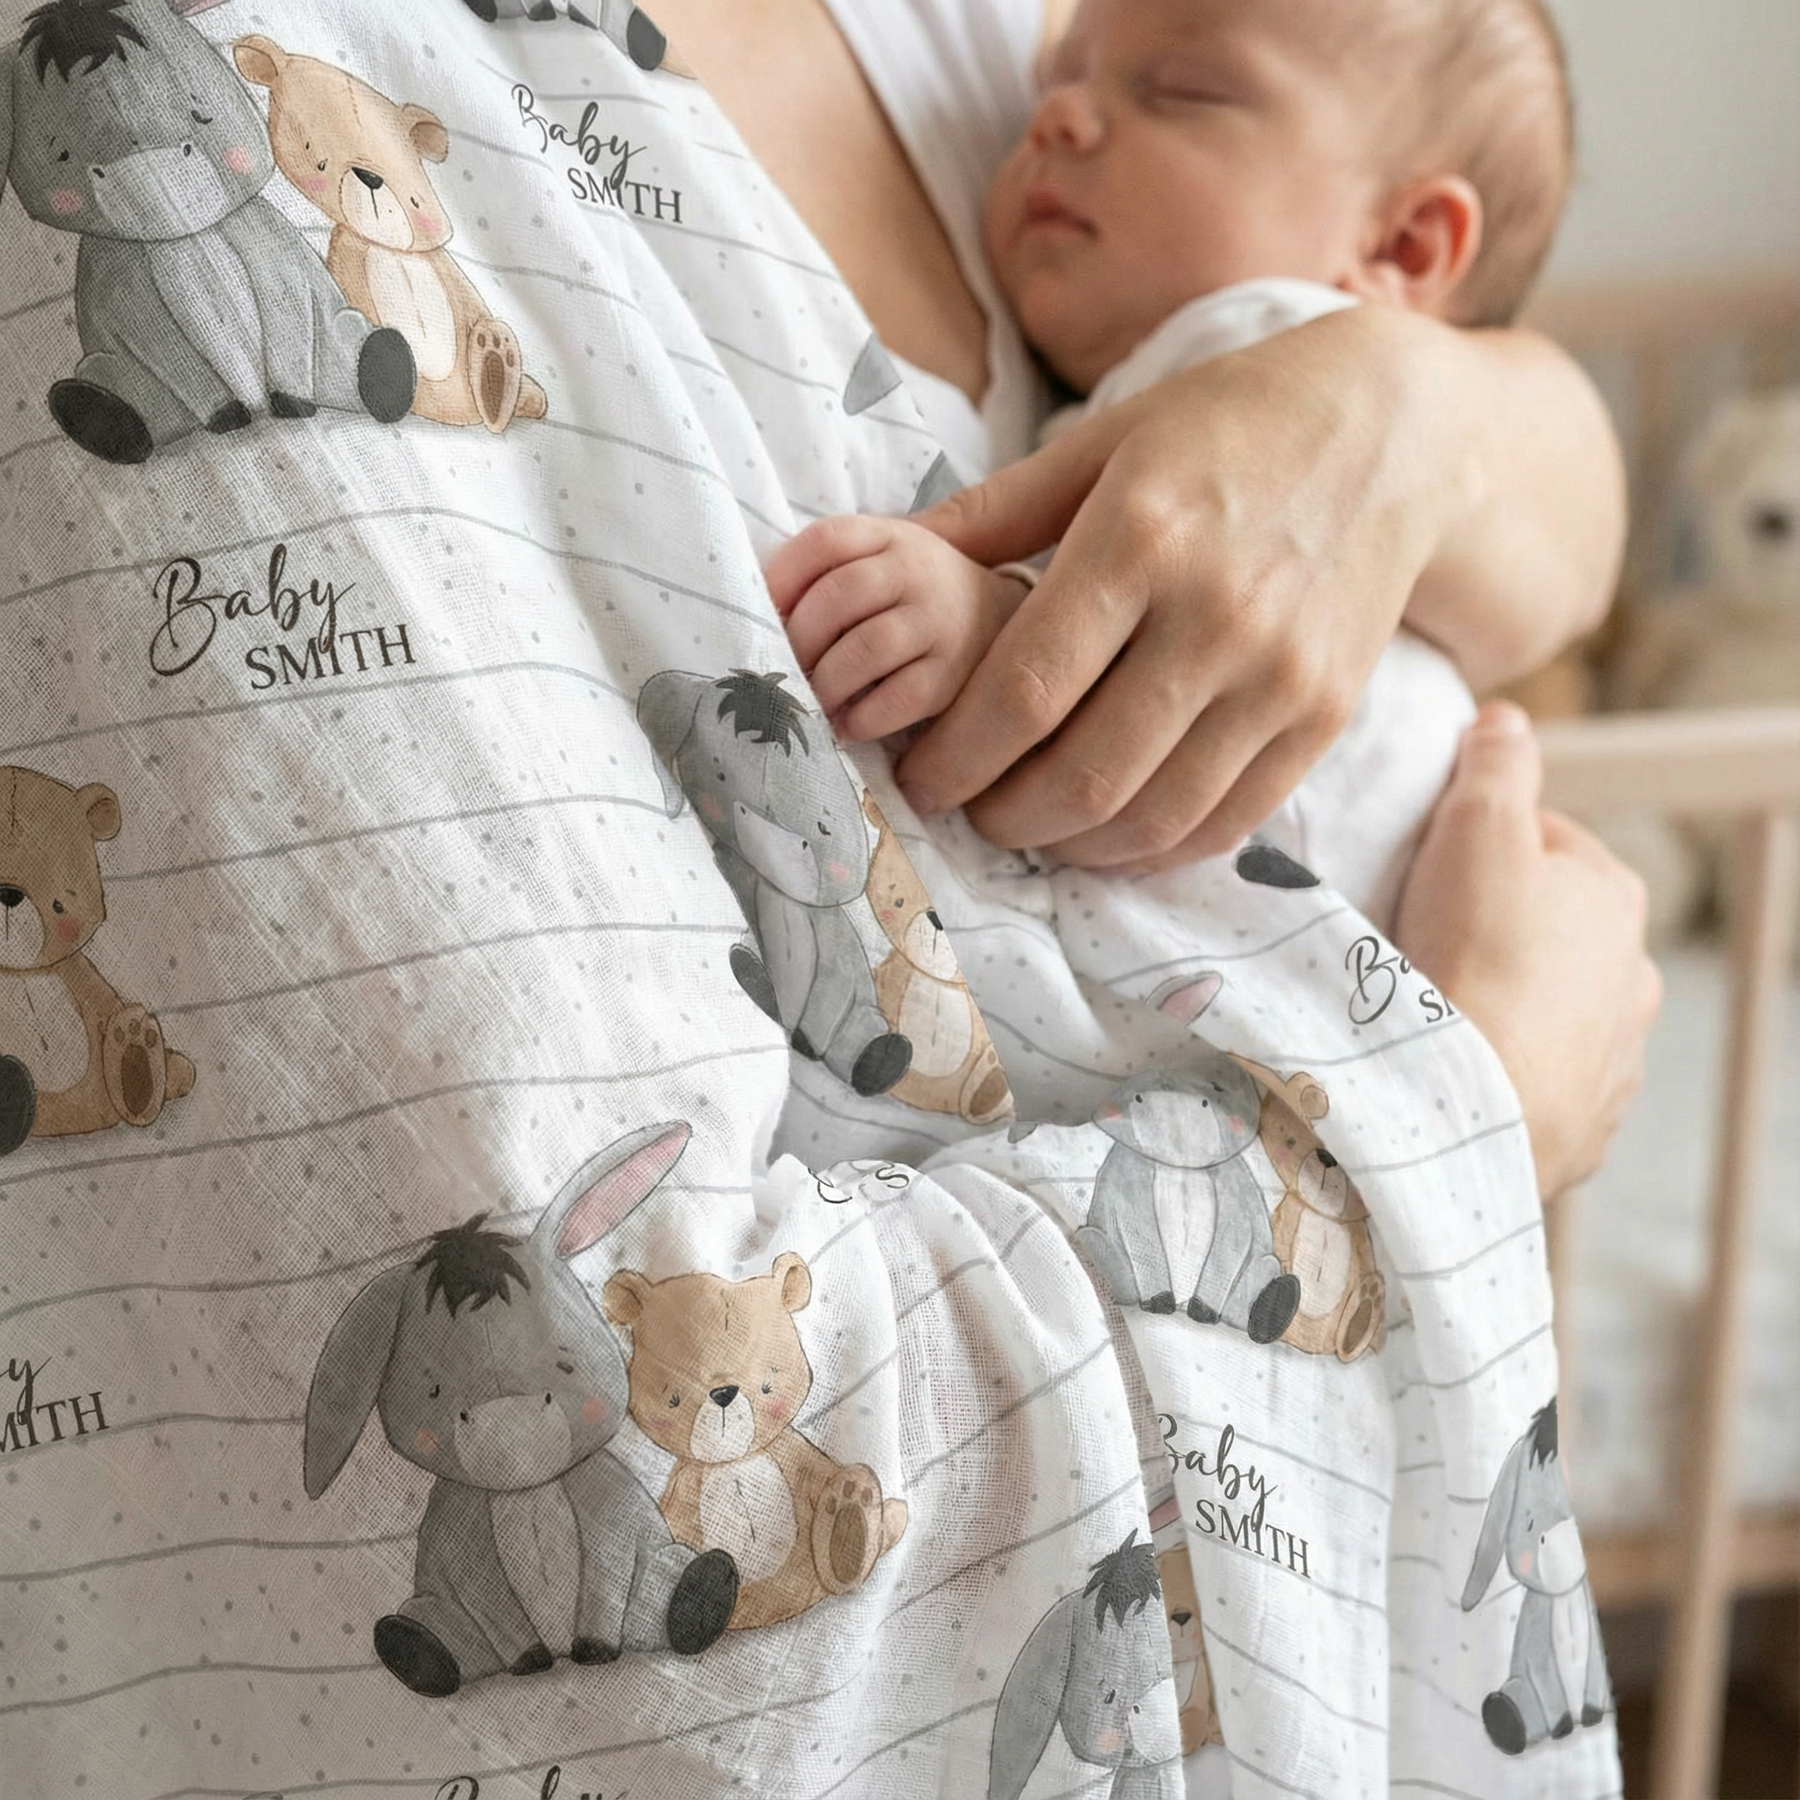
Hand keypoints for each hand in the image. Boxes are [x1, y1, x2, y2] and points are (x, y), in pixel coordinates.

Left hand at [767, 514, 1029, 741]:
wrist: (997, 618)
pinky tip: (846, 726)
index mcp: (887, 537)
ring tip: (810, 702)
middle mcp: (916, 571)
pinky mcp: (954, 674)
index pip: (826, 541)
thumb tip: (761, 615)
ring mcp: (939, 622)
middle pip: (840, 596)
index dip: (783, 578)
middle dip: (799, 640)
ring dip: (826, 682)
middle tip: (781, 671)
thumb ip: (826, 574)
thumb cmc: (910, 595)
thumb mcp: (878, 560)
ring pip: (867, 648)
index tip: (763, 616)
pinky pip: (901, 698)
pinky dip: (863, 717)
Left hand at [893, 306, 1622, 869]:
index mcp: (1141, 538)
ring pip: (1152, 817)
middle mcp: (1217, 616)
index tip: (919, 774)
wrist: (1395, 431)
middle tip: (965, 806)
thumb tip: (883, 553)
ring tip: (1028, 823)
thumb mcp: (1102, 440)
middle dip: (1000, 814)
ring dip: (1069, 845)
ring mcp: (1281, 677)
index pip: (1023, 693)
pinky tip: (1108, 833)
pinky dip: (1152, 849)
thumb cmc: (1226, 424)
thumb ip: (990, 514)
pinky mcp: (1323, 718)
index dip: (953, 757)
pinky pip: (1224, 822)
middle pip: (1083, 775)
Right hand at [1394, 704, 1662, 1197]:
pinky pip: (1537, 1077)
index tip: (1425, 867)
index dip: (1477, 843)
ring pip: (1549, 1007)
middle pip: (1549, 926)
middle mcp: (1633, 973)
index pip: (1543, 838)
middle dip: (1495, 925)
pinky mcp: (1585, 1122)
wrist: (1473, 1105)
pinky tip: (1455, 1065)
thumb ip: (1494, 763)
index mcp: (1613, 893)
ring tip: (1437, 1009)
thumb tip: (1507, 719)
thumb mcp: (1475, 829)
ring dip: (1504, 1000)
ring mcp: (1614, 1054)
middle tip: (1422, 937)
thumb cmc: (1473, 955)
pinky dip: (1505, 1067)